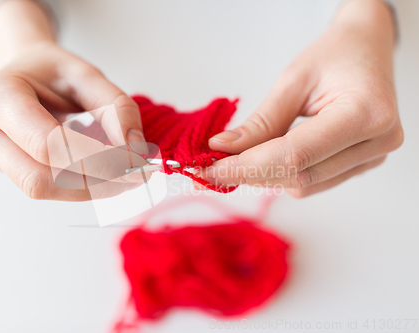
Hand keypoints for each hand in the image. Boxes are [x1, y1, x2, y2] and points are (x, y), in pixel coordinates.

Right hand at [0, 1, 147, 200]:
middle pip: (40, 178)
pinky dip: (83, 186)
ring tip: (126, 175)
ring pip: (44, 189)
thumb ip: (116, 107)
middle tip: (137, 175)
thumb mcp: (88, 74)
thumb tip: (134, 149)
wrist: (25, 75)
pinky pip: (48, 187)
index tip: (136, 164)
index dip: (96, 160)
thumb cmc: (52, 73)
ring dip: (91, 189)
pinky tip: (106, 174)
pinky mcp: (8, 170)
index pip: (47, 144)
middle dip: (95, 183)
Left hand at [201, 0, 403, 197]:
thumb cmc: (334, 55)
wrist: (367, 50)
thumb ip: (260, 122)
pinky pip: (314, 181)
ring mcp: (373, 158)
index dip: (246, 167)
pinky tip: (263, 158)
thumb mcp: (292, 81)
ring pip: (304, 185)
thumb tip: (222, 149)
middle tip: (209, 166)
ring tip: (235, 159)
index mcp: (364, 113)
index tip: (208, 169)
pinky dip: (282, 173)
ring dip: (264, 176)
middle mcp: (376, 142)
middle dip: (248, 173)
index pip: (294, 155)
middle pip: (299, 175)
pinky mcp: (363, 165)